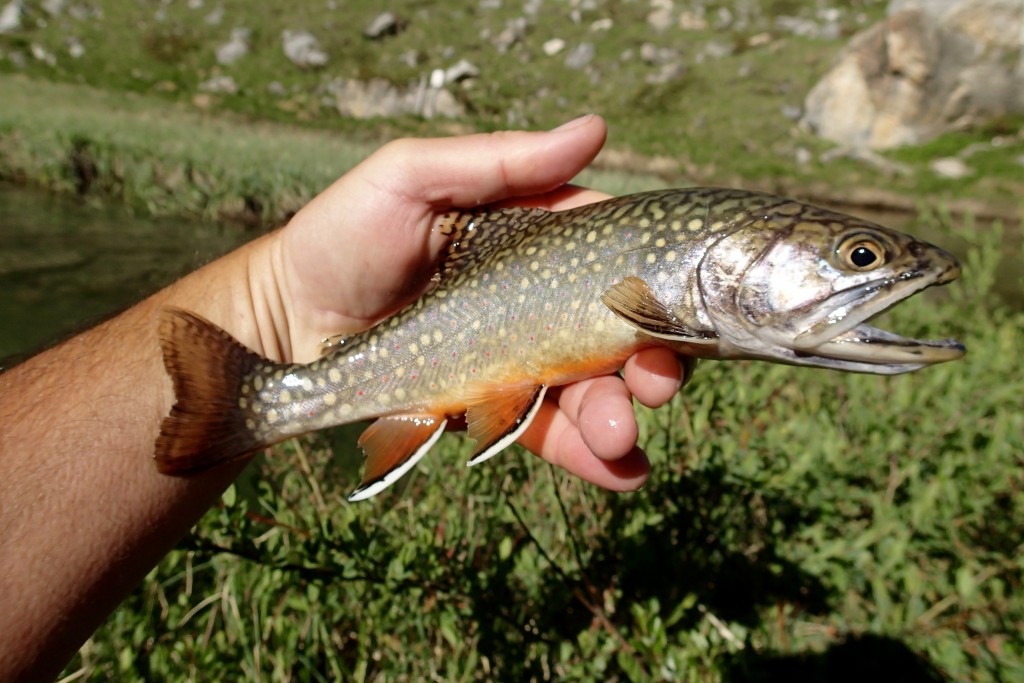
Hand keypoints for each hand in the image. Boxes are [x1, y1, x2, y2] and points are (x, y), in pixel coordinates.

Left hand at [253, 115, 684, 490]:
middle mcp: (536, 299)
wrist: (286, 323)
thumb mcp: (410, 178)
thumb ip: (499, 161)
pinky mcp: (494, 408)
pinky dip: (587, 455)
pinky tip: (617, 471)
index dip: (651, 282)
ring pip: (592, 389)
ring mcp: (519, 357)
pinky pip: (548, 432)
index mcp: (531, 240)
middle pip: (618, 331)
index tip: (670, 309)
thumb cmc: (342, 236)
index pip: (612, 256)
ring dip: (617, 415)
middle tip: (656, 385)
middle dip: (650, 361)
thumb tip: (596, 130)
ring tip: (618, 435)